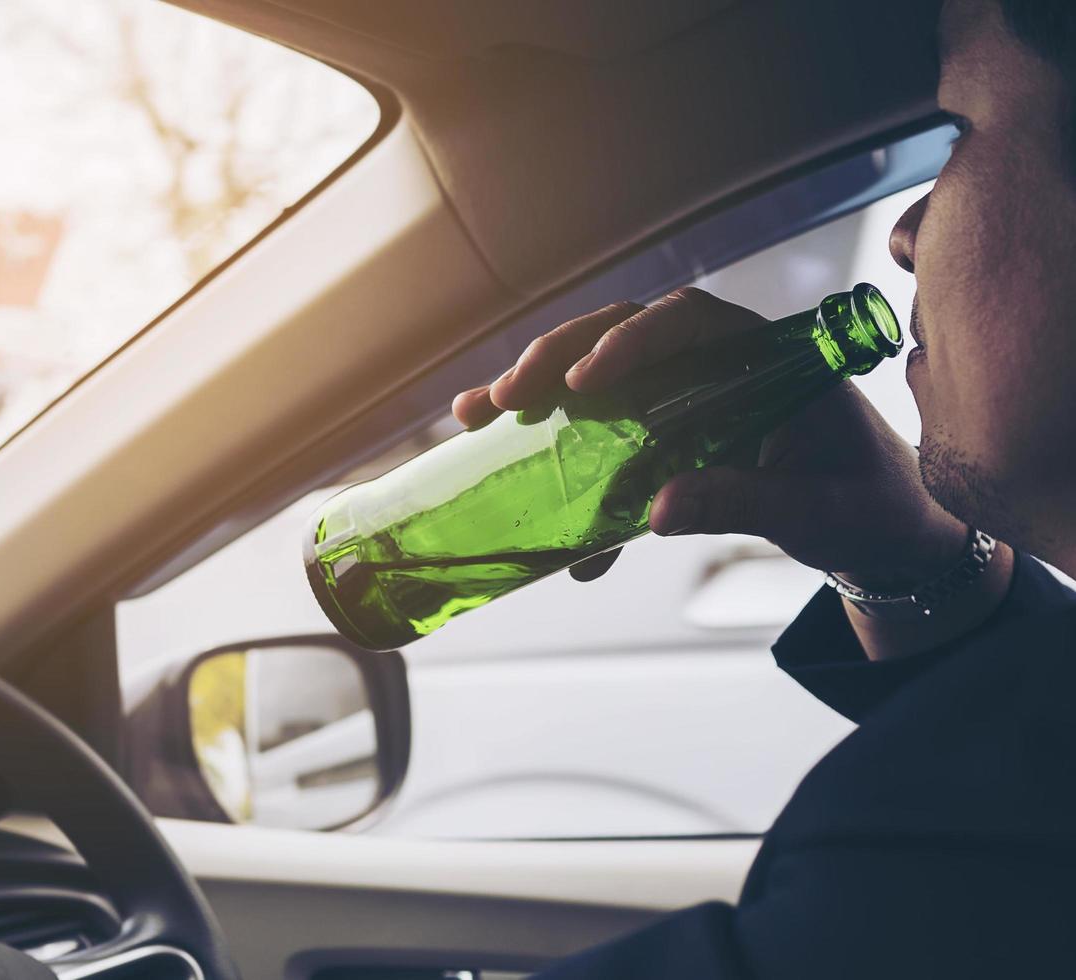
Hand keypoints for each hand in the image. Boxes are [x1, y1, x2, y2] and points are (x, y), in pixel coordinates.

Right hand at [452, 288, 971, 589]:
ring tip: (476, 414)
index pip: (687, 319)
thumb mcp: (813, 510)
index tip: (585, 381)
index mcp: (765, 357)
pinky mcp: (665, 433)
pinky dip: (551, 434)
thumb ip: (741, 503)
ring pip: (600, 371)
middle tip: (507, 397)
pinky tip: (496, 447)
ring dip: (538, 387)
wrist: (887, 534)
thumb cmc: (867, 507)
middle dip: (557, 359)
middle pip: (623, 334)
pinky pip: (600, 422)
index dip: (629, 340)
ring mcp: (685, 395)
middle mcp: (716, 363)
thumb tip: (654, 512)